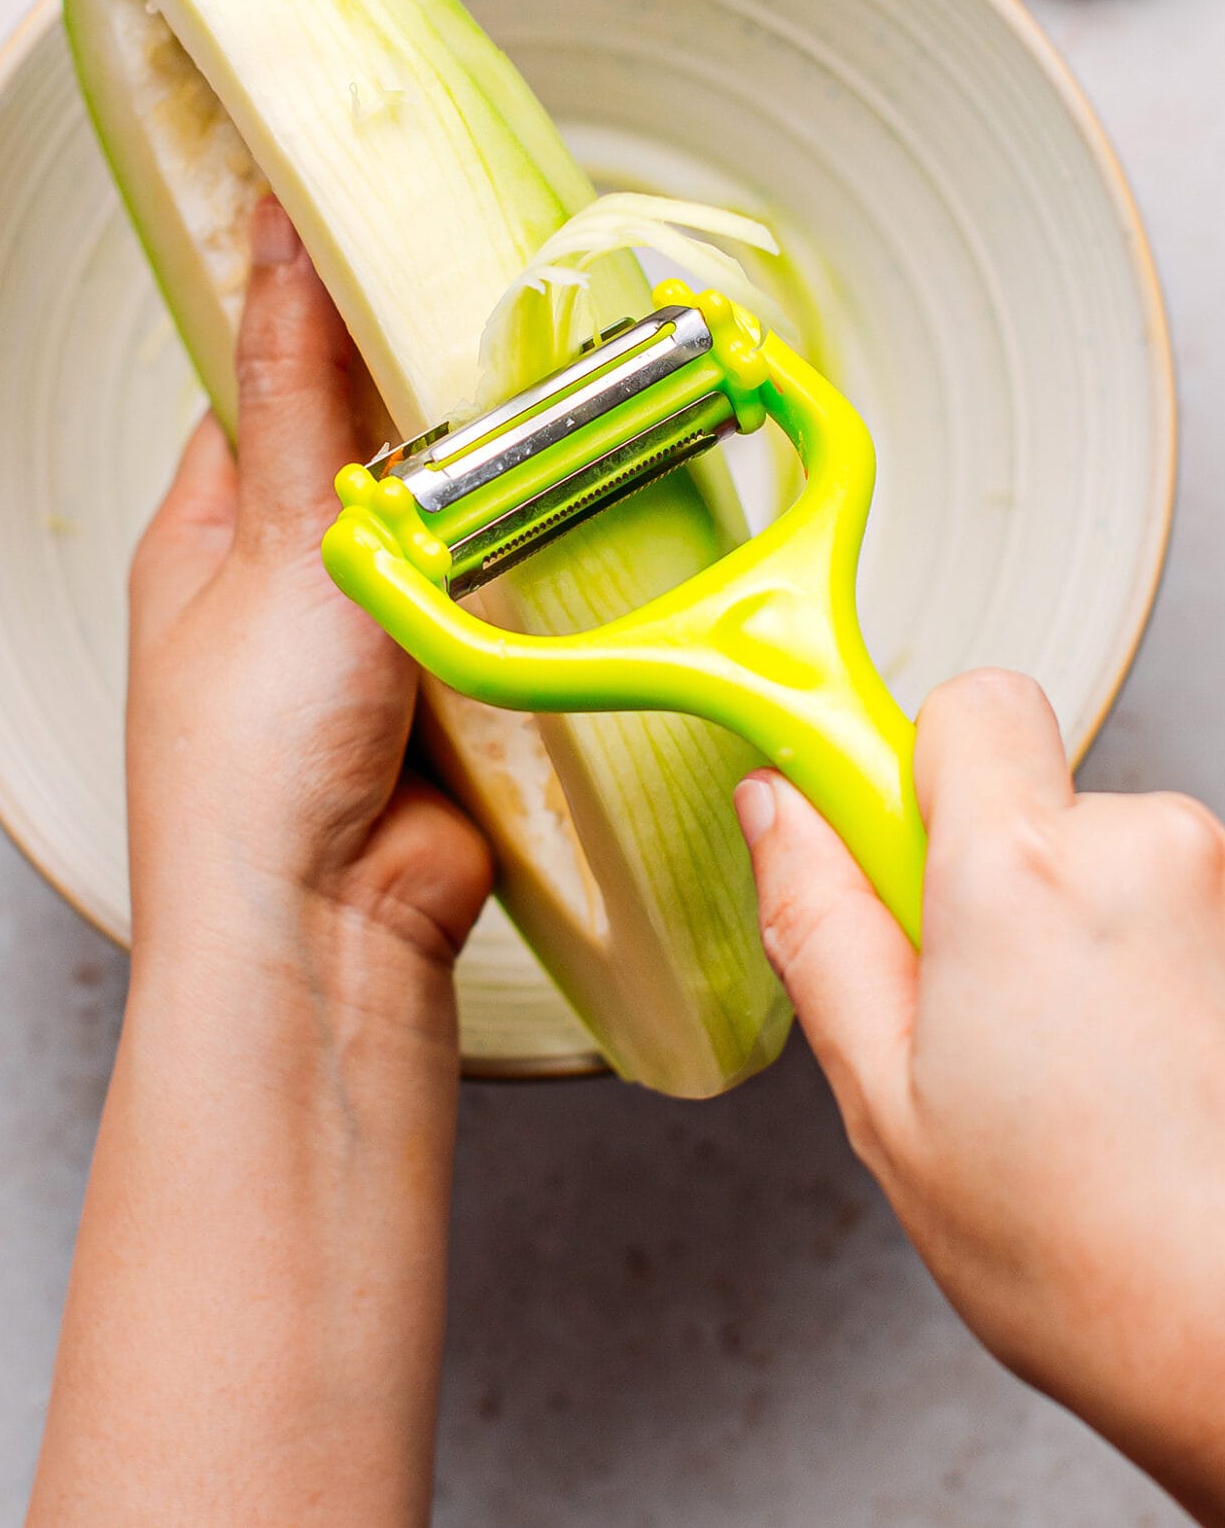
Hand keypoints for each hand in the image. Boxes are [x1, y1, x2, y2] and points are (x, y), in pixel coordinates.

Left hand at [125, 193, 490, 1014]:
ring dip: (498, 501)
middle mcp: (291, 580)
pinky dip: (539, 582)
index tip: (394, 251)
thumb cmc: (250, 756)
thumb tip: (281, 237)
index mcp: (211, 530)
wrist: (326, 929)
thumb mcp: (278, 537)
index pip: (263, 380)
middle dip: (438, 412)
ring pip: (458, 526)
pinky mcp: (458, 689)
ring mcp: (377, 638)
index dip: (324, 315)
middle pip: (378, 450)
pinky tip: (579, 536)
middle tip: (507, 340)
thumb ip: (297, 386)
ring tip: (555, 428)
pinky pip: (511, 605)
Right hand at [736, 671, 1224, 1527]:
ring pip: (1104, 855)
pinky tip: (1126, 1073)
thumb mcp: (884, 1093)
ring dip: (1071, 925)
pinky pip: (1167, 906)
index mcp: (1025, 873)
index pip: (972, 703)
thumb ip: (818, 920)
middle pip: (1035, 790)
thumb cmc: (1077, 1252)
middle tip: (970, 1000)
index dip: (918, 769)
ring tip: (1061, 1063)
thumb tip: (775, 809)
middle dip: (991, 867)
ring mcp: (1220, 891)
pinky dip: (1137, 965)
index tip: (888, 849)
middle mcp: (1145, 849)